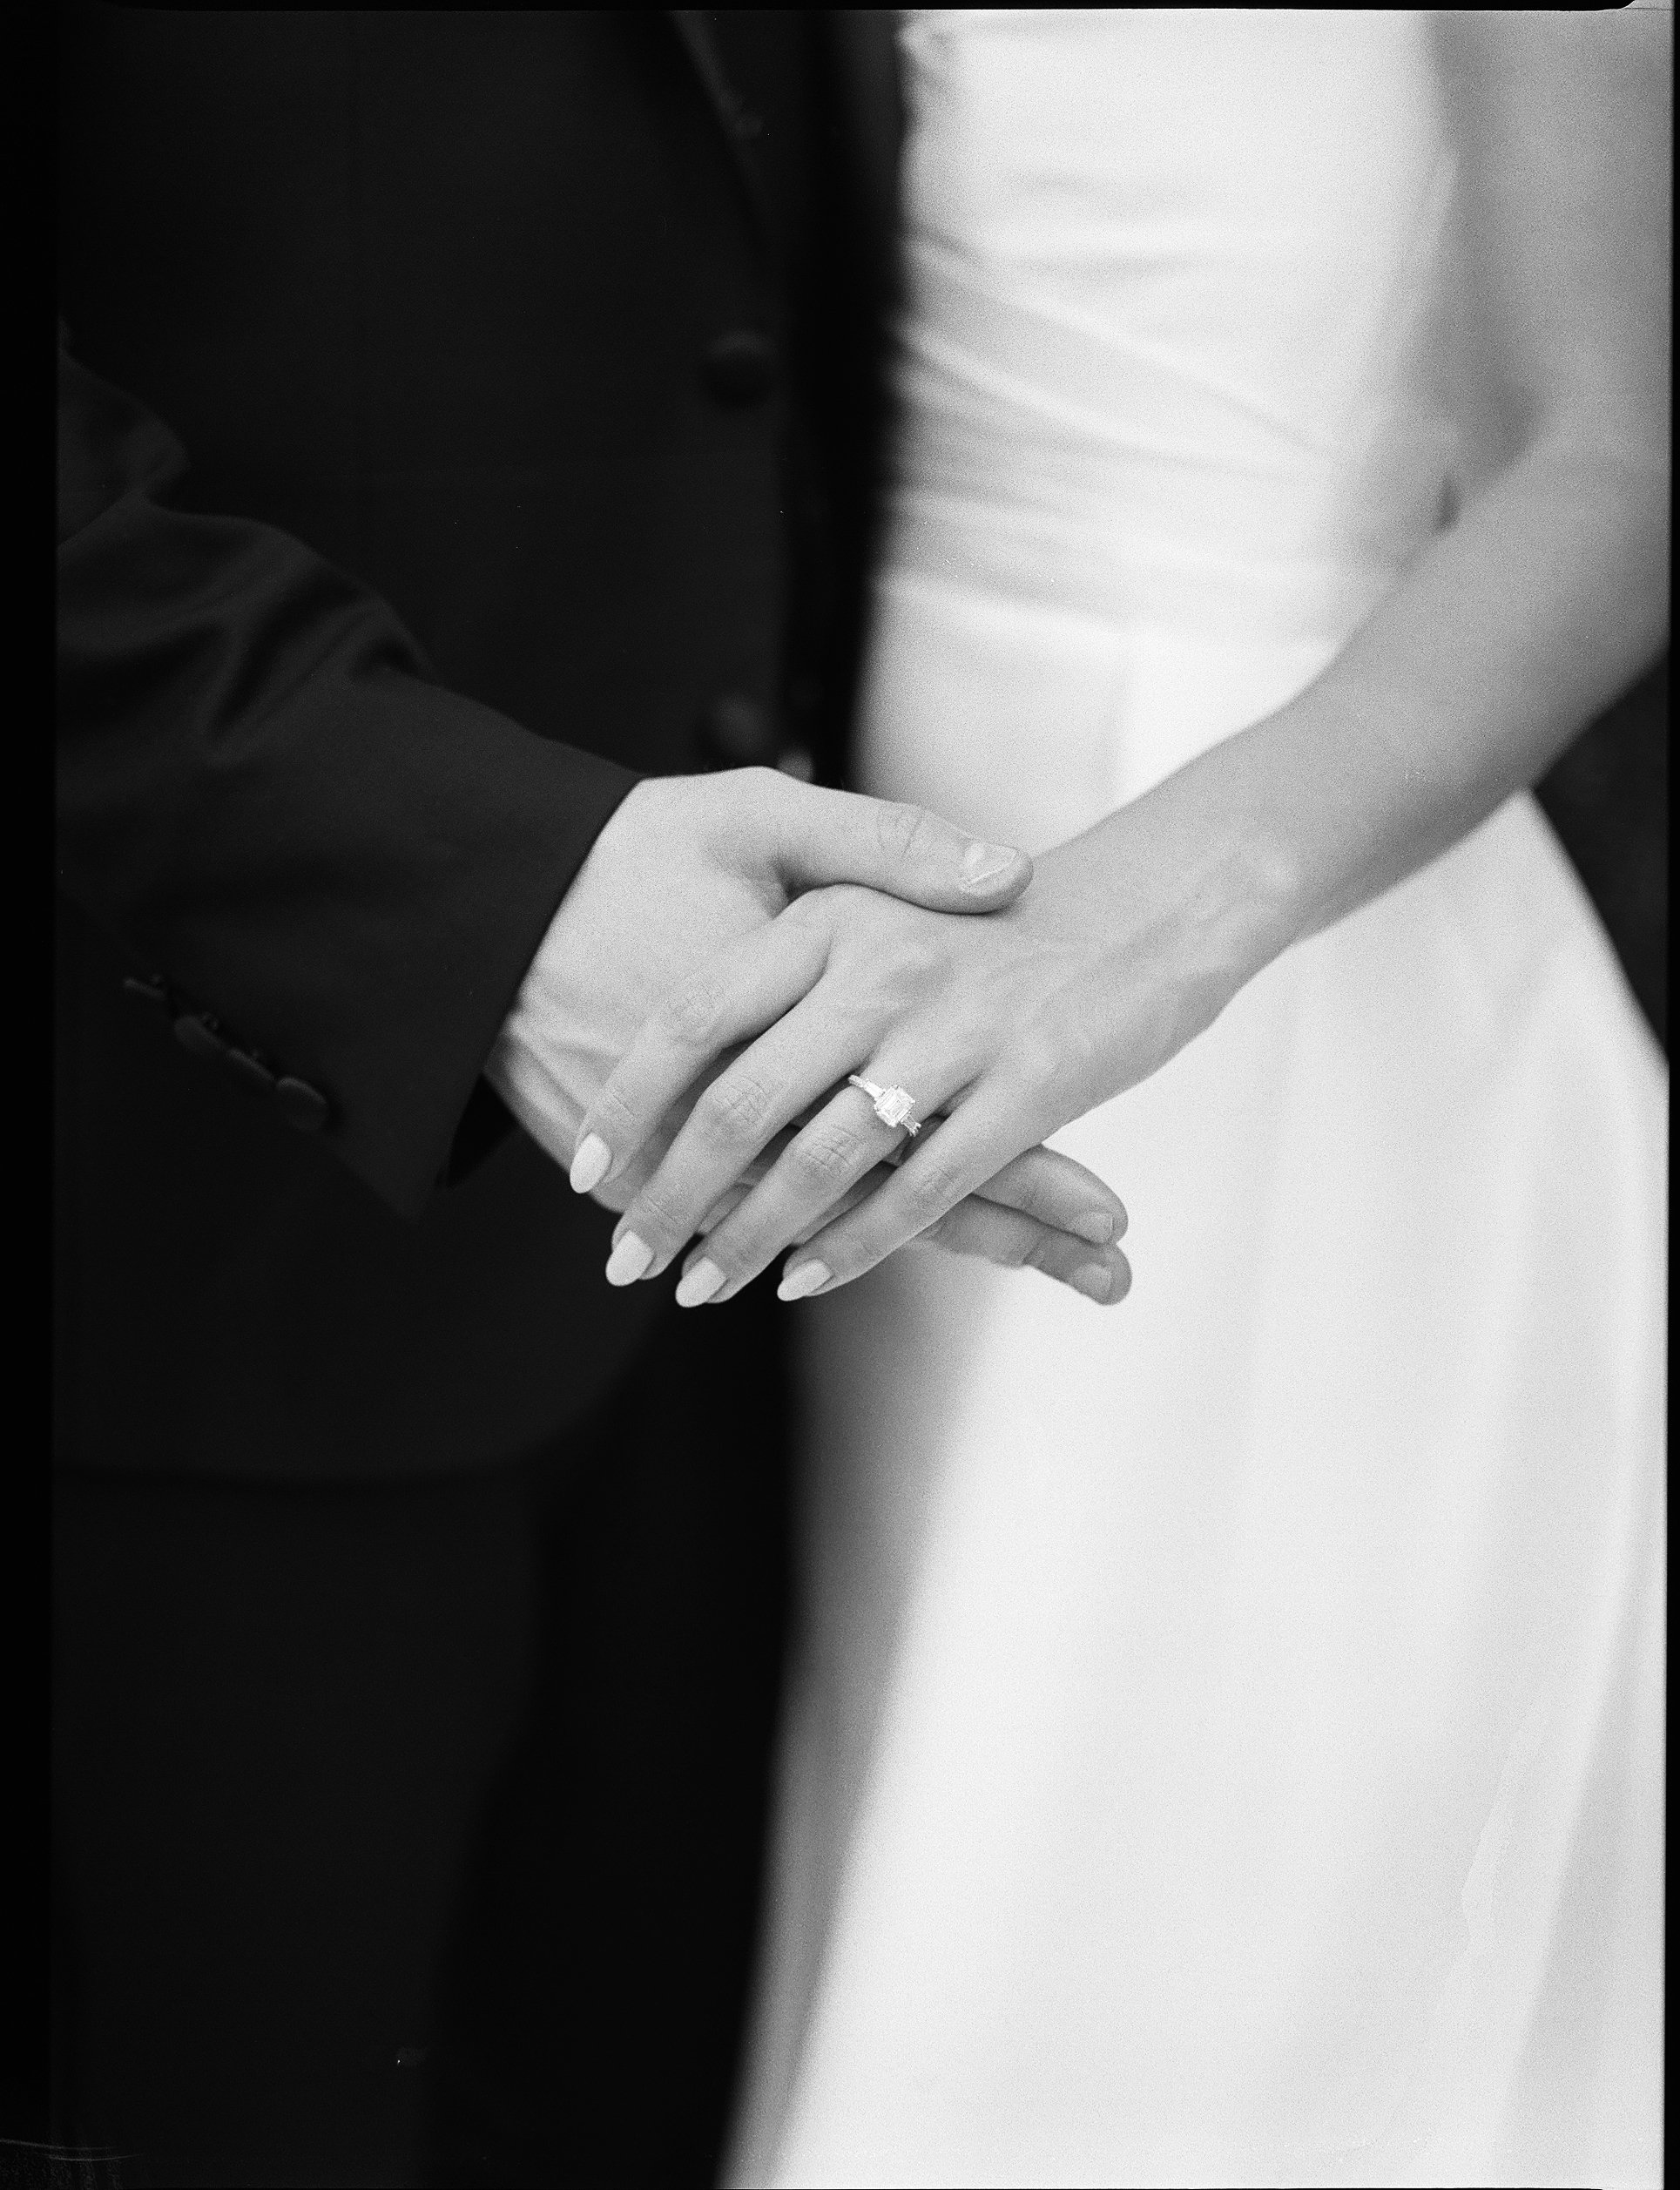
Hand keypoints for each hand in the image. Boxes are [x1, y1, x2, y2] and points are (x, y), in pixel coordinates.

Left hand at [568, 801, 1252, 1306]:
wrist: (1152, 906)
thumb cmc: (994, 918)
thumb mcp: (874, 891)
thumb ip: (785, 955)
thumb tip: (669, 1019)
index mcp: (832, 918)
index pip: (695, 1018)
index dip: (632, 1101)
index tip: (587, 1169)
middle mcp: (883, 968)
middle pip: (743, 1105)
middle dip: (673, 1197)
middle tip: (627, 1256)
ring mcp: (955, 1030)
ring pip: (823, 1159)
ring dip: (751, 1237)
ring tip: (699, 1285)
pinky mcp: (1028, 1087)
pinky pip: (922, 1187)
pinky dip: (858, 1242)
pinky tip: (807, 1277)